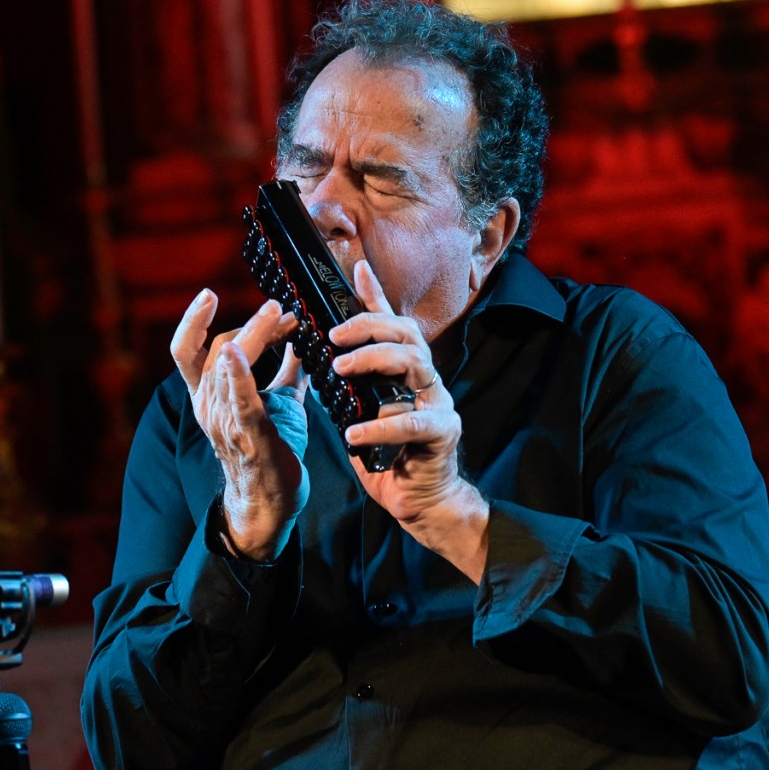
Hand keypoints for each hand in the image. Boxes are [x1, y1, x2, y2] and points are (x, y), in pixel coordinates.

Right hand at [171, 290, 308, 560]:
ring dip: (254, 336)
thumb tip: (301, 338)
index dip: (203, 318)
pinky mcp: (249, 437)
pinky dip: (238, 374)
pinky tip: (239, 351)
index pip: (192, 347)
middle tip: (278, 306)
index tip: (225, 298)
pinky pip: (238, 401)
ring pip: (226, 367)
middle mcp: (208, 406)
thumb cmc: (271, 451)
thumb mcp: (280, 402)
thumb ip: (287, 371)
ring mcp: (224, 422)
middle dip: (250, 324)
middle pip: (217, 349)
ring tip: (279, 316)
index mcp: (209, 396)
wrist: (269, 502)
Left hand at [329, 262, 489, 582]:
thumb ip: (352, 381)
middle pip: (406, 335)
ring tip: (339, 371)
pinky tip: (353, 432)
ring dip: (374, 362)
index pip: (392, 324)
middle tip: (333, 338)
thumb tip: (326, 349)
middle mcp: (426, 379)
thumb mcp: (363, 411)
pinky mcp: (442, 433)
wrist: (419, 500)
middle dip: (368, 329)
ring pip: (415, 364)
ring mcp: (439, 403)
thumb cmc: (389, 455)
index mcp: (406, 371)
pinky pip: (412, 423)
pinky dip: (380, 426)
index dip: (375, 297)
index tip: (355, 270)